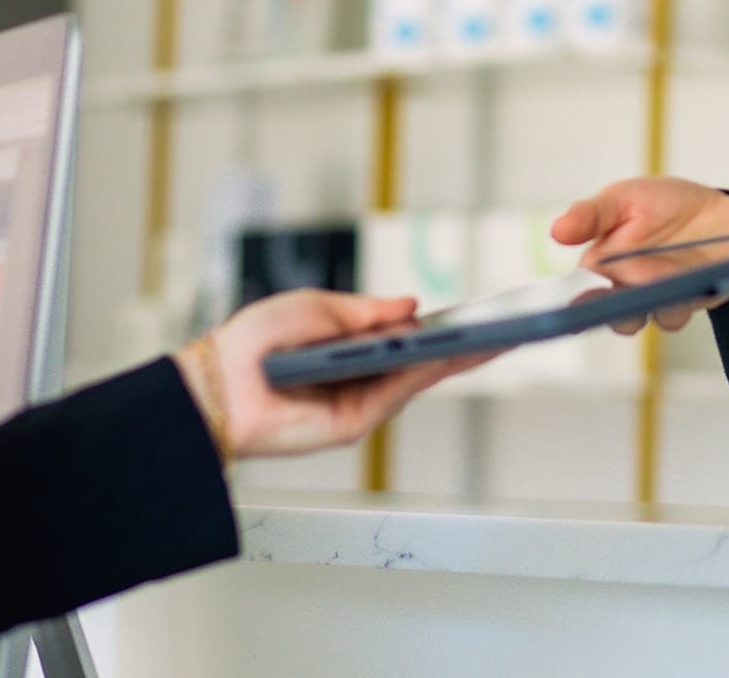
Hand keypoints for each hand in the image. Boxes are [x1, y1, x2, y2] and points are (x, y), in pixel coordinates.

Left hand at [172, 289, 482, 458]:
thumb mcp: (319, 309)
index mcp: (356, 349)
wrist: (215, 382)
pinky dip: (433, 371)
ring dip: (465, 357)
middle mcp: (365, 378)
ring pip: (426, 376)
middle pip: (430, 360)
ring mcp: (364, 402)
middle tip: (513, 326)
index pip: (412, 339)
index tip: (483, 314)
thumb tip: (413, 306)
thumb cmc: (256, 341)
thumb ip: (367, 310)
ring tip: (501, 335)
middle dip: (471, 344)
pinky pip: (403, 392)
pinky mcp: (356, 422)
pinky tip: (457, 352)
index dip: (447, 328)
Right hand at [549, 177, 728, 333]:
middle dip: (610, 307)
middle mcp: (626, 289)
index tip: (574, 301)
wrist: (721, 211)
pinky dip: (679, 301)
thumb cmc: (666, 204)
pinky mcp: (688, 303)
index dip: (574, 301)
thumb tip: (556, 231)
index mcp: (603, 265)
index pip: (580, 291)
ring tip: (654, 278)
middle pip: (610, 313)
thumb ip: (592, 215)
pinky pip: (678, 313)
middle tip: (615, 290)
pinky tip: (688, 281)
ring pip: (645, 317)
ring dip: (646, 304)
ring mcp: (657, 299)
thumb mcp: (625, 198)